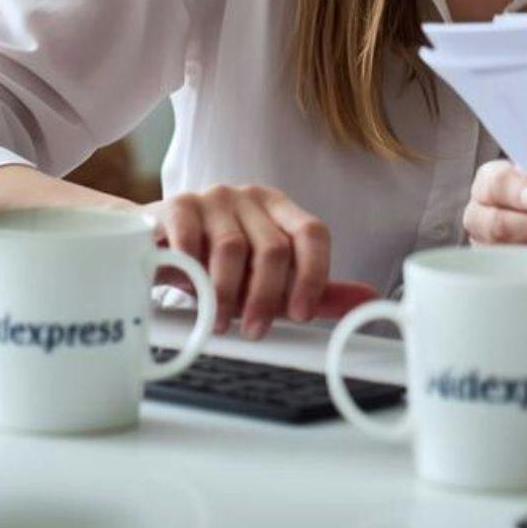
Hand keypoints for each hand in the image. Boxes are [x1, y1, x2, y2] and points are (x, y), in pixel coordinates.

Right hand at [147, 184, 375, 339]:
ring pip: (232, 248)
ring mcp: (214, 197)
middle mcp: (251, 197)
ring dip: (226, 294)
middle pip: (273, 247)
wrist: (156, 246)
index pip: (313, 233)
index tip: (301, 315)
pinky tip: (191, 292)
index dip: (313, 276)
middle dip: (265, 298)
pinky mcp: (179, 204)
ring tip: (220, 320)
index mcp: (281, 209)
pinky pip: (191, 240)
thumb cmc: (219, 266)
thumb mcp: (269, 280)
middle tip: (254, 330)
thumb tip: (370, 299)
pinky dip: (194, 273)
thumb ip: (315, 288)